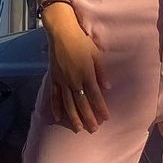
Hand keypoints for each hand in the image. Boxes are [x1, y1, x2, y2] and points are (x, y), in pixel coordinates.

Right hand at [44, 14, 111, 132]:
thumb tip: (108, 88)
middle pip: (82, 103)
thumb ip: (101, 72)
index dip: (101, 108)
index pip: (95, 95)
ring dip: (74, 117)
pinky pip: (54, 96)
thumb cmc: (81, 41)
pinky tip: (58, 118)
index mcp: (86, 74)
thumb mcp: (96, 54)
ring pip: (68, 103)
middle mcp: (74, 80)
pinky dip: (56, 107)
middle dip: (88, 117)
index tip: (106, 118)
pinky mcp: (54, 78)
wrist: (61, 32)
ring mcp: (62, 80)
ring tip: (78, 129)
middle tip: (93, 129)